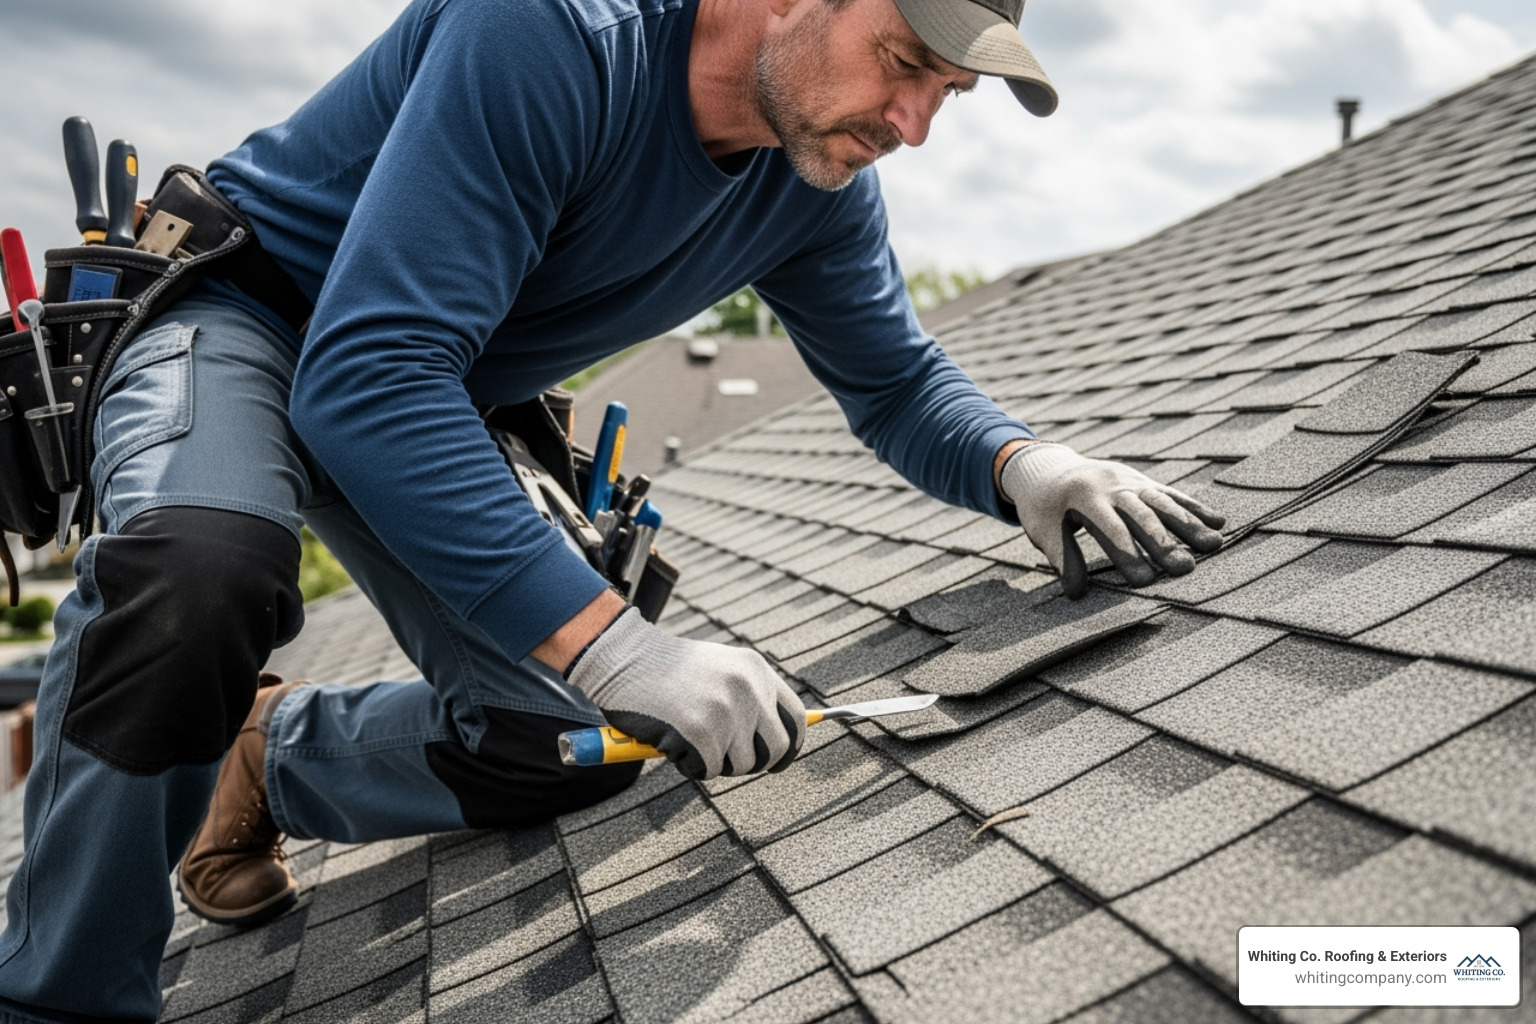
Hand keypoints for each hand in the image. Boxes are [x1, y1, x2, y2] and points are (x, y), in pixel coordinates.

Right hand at [565, 607, 805, 779]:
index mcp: (757, 670)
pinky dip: (688, 764)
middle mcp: (748, 689)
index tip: (776, 760)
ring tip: (688, 736)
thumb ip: (749, 695)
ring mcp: (726, 711)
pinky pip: (707, 770)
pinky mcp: (700, 733)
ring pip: (740, 765)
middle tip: (729, 760)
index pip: (796, 719)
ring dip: (715, 762)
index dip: (789, 746)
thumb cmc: (665, 667)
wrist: (623, 656)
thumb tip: (774, 737)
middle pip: (776, 749)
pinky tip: (671, 739)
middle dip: (755, 763)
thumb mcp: (720, 668)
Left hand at [1000, 442, 1225, 597]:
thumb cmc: (1043, 506)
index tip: (1145, 581)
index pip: (1110, 528)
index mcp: (1083, 496)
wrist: (1047, 467)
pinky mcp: (1142, 480)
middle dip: (1164, 542)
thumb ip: (1062, 557)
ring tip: (1213, 545)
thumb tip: (1076, 593)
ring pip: (1163, 501)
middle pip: (1142, 515)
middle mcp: (1111, 484)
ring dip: (1189, 524)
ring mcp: (1130, 479)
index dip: (1127, 554)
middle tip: (1184, 569)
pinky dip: (1194, 507)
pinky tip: (1218, 521)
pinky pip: (1171, 493)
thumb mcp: (1041, 529)